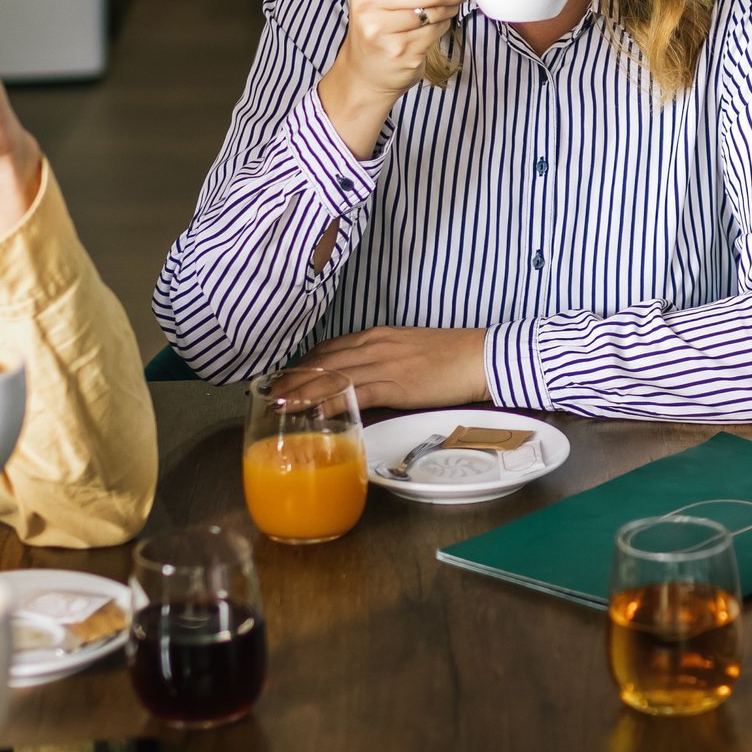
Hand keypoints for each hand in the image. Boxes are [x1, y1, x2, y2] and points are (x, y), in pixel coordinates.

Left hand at [285, 326, 490, 413]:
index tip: (285, 379)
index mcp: (376, 337)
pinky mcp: (397, 383)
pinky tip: (316, 413)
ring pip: (333, 376)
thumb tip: (365, 382)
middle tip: (270, 395)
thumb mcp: (409, 353)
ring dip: (304, 392)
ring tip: (282, 406)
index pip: (328, 349)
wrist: (480, 356)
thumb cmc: (451, 358)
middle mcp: (374, 346)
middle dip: (293, 380)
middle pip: (323, 362)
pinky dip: (333, 403)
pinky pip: (357, 393)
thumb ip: (384, 363)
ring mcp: (385, 363)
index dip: (302, 365)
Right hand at [316, 0, 463, 155]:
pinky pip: (437, 31)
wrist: (366, 68)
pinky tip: (432, 26)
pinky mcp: (399, 51)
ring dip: (449, 8)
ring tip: (442, 7)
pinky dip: (443, 27)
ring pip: (437, 9)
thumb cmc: (382, 17)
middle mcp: (368, 0)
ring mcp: (381, 28)